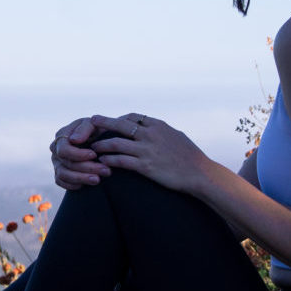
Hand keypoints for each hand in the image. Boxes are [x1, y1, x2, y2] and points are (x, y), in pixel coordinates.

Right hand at [50, 117, 110, 189]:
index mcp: (62, 136)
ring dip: (82, 178)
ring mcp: (57, 162)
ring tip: (98, 179)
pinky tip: (88, 183)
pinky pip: (61, 182)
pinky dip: (73, 184)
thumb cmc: (96, 129)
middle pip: (66, 163)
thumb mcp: (94, 124)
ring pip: (64, 175)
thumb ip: (85, 128)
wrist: (99, 139)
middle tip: (106, 170)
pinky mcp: (60, 174)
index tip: (94, 155)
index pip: (64, 149)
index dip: (78, 154)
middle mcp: (56, 150)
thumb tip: (74, 140)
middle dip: (87, 168)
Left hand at [88, 113, 212, 195]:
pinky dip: (109, 160)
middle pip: (120, 125)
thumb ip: (163, 131)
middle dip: (103, 123)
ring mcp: (147, 150)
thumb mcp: (177, 136)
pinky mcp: (146, 166)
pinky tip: (102, 162)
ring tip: (92, 147)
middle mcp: (151, 134)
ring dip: (102, 145)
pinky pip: (121, 161)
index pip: (133, 117)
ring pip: (116, 143)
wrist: (200, 174)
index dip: (119, 119)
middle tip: (90, 122)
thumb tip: (155, 128)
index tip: (110, 122)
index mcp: (158, 126)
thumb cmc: (191, 157)